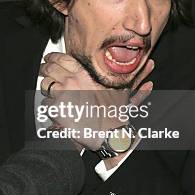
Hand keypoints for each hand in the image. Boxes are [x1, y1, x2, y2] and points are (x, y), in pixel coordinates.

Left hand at [39, 54, 153, 149]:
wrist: (108, 136)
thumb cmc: (114, 116)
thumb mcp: (123, 92)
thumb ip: (134, 77)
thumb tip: (151, 64)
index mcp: (84, 74)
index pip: (61, 58)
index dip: (53, 57)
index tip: (50, 59)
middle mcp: (71, 81)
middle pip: (48, 68)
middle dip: (44, 69)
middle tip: (43, 71)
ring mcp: (62, 94)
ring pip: (44, 85)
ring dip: (46, 88)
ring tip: (50, 91)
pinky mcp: (56, 109)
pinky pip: (46, 103)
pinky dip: (48, 105)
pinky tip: (55, 108)